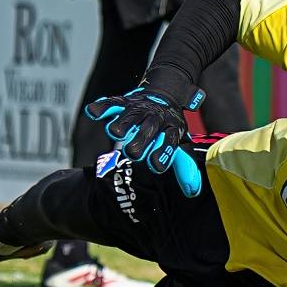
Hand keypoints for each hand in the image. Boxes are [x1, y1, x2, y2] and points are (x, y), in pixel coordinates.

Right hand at [84, 85, 205, 196]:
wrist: (166, 94)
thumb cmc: (169, 128)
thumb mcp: (181, 144)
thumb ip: (184, 167)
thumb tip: (192, 192)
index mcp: (172, 130)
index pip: (168, 143)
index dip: (163, 154)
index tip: (157, 166)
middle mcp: (156, 119)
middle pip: (148, 130)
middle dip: (140, 141)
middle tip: (133, 153)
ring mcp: (140, 109)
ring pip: (129, 116)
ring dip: (122, 123)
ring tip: (115, 133)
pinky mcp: (125, 101)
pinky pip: (112, 103)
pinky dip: (103, 107)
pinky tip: (93, 113)